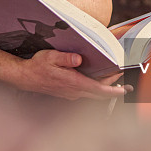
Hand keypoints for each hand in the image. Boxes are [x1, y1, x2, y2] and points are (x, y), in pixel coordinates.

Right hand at [15, 50, 129, 99]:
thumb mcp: (50, 57)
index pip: (98, 89)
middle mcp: (74, 91)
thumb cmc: (37, 66)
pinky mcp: (68, 94)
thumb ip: (65, 58)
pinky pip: (86, 93)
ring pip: (93, 94)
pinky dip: (95, 88)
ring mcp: (71, 94)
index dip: (113, 90)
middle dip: (113, 89)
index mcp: (73, 82)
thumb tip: (79, 58)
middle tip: (124, 82)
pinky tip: (96, 81)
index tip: (124, 89)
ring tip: (114, 80)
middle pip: (100, 94)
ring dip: (105, 88)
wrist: (25, 78)